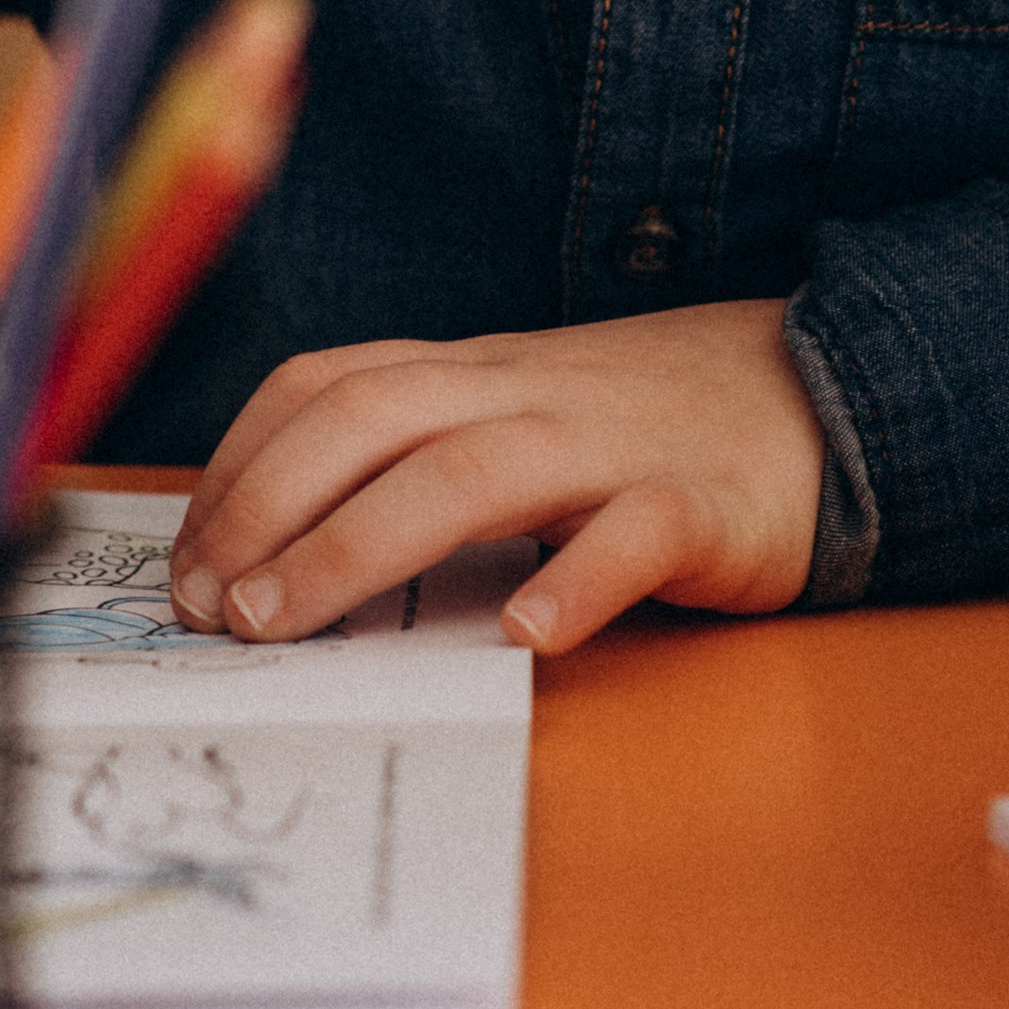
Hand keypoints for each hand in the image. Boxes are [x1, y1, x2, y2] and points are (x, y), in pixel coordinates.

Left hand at [170, 299, 823, 655]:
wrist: (822, 394)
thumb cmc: (642, 427)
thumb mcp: (517, 418)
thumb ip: (421, 458)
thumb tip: (278, 548)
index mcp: (474, 374)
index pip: (326, 388)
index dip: (241, 467)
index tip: (186, 561)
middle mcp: (526, 393)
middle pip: (371, 419)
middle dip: (268, 506)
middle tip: (210, 608)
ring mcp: (614, 443)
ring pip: (472, 472)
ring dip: (361, 544)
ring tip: (288, 622)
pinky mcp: (704, 504)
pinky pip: (635, 533)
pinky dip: (578, 580)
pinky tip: (527, 635)